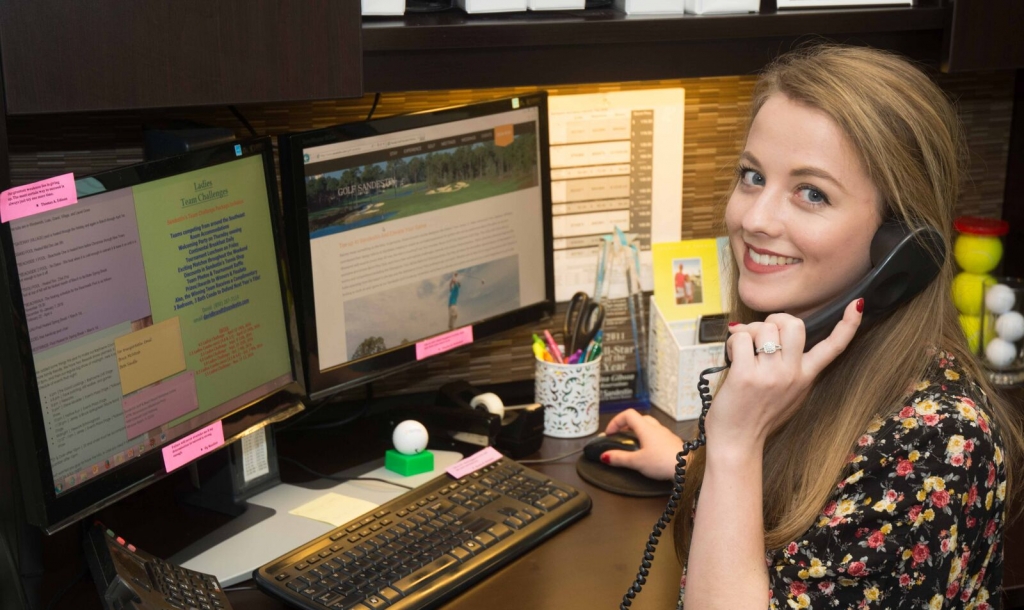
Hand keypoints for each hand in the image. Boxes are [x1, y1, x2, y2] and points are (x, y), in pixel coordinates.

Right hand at [601, 408, 683, 480]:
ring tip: (634, 444)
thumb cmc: (663, 462)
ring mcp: (666, 434)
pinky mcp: (672, 442)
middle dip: (627, 425)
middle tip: (621, 436)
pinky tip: (649, 451)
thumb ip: (620, 458)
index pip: (627, 414)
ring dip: (639, 431)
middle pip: (639, 418)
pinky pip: (658, 435)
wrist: (688, 467)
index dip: (616, 421)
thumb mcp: (637, 462)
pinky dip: (649, 439)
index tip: (610, 433)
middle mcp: (656, 428)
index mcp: (646, 428)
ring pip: (650, 426)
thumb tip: (605, 456)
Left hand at [709, 299, 863, 452]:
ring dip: (747, 332)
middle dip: (774, 319)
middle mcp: (793, 374)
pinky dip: (732, 341)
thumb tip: (768, 334)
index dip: (848, 325)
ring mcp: (771, 375)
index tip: (856, 305)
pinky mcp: (746, 375)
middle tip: (760, 333)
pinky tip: (730, 357)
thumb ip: (787, 366)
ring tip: (741, 350)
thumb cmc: (756, 417)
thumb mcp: (787, 393)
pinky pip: (741, 338)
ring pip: (764, 327)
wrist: (737, 443)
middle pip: (794, 324)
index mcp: (806, 377)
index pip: (834, 347)